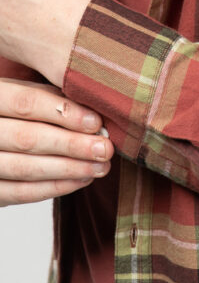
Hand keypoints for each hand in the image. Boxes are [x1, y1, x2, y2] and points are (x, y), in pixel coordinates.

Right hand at [0, 79, 113, 205]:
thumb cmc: (11, 107)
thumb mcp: (23, 90)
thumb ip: (52, 97)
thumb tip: (93, 115)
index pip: (26, 103)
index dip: (63, 113)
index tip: (95, 123)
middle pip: (27, 138)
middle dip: (71, 145)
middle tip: (104, 149)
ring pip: (24, 169)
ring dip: (68, 169)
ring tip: (99, 166)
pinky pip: (18, 193)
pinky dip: (53, 188)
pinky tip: (80, 180)